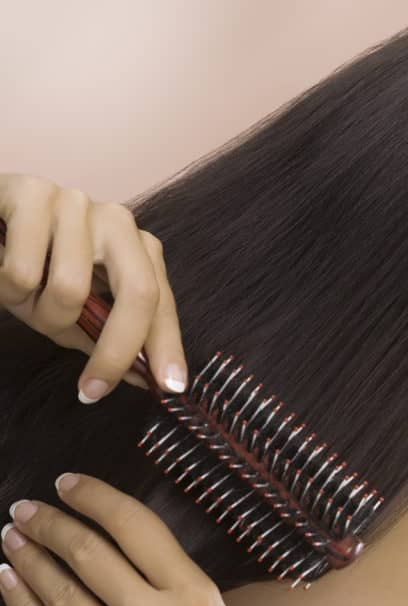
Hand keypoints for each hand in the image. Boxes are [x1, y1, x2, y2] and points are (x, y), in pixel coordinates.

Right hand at [0, 173, 187, 402]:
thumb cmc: (29, 266)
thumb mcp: (72, 307)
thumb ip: (106, 336)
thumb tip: (144, 378)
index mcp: (136, 247)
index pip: (162, 301)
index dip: (166, 346)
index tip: (169, 388)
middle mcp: (117, 221)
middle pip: (138, 291)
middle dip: (117, 349)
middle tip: (92, 389)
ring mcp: (78, 203)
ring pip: (69, 290)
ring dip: (38, 313)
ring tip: (21, 298)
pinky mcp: (32, 192)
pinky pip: (22, 271)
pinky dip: (6, 289)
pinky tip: (0, 270)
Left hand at [0, 474, 261, 605]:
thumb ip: (171, 578)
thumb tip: (115, 541)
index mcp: (192, 594)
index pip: (135, 527)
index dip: (96, 498)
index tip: (69, 483)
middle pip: (90, 556)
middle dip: (51, 525)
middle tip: (26, 507)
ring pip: (61, 595)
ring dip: (29, 560)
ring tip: (12, 537)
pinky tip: (9, 582)